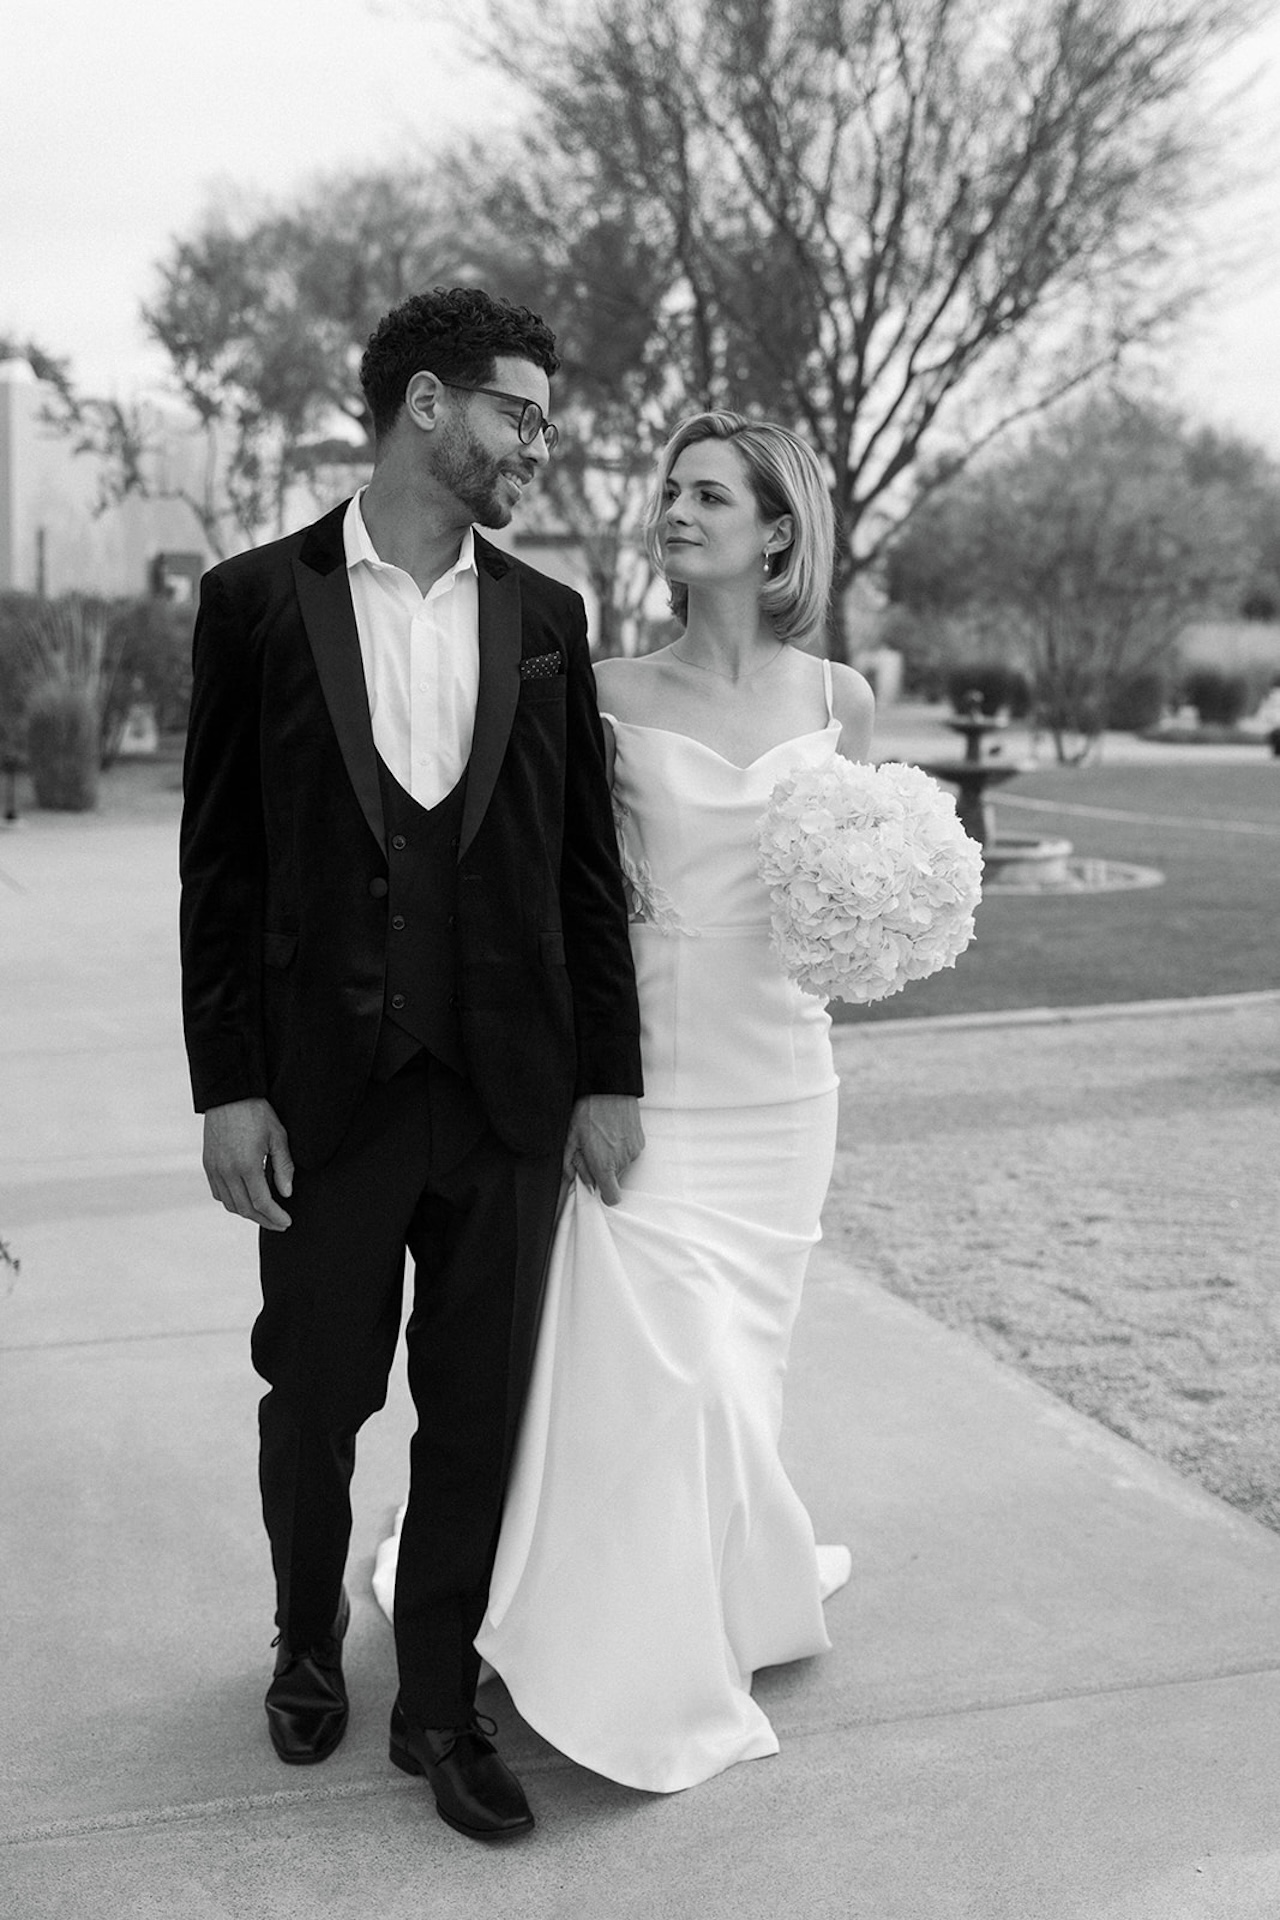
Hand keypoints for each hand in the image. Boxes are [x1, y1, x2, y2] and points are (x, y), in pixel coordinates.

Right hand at [202, 1098, 293, 1230]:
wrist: (229, 1095)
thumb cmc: (257, 1113)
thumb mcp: (278, 1136)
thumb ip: (283, 1167)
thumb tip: (286, 1194)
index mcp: (247, 1165)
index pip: (262, 1203)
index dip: (275, 1217)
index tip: (287, 1223)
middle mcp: (227, 1171)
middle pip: (245, 1209)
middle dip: (264, 1220)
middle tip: (279, 1224)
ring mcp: (214, 1169)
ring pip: (230, 1204)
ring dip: (248, 1213)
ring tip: (264, 1214)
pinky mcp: (208, 1164)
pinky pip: (218, 1193)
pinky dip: (232, 1202)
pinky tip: (245, 1200)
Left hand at [563, 1094, 643, 1205]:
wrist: (610, 1089)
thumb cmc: (588, 1111)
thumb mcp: (571, 1139)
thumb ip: (572, 1166)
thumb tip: (578, 1182)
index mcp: (604, 1165)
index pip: (612, 1197)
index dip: (603, 1194)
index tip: (595, 1184)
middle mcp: (622, 1162)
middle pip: (613, 1180)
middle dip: (602, 1171)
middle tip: (591, 1150)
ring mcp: (634, 1152)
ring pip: (621, 1167)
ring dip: (611, 1159)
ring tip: (601, 1138)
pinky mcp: (640, 1142)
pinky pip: (629, 1154)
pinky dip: (620, 1149)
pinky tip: (612, 1133)